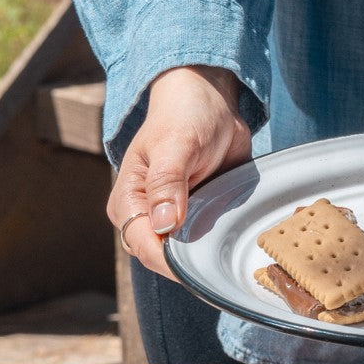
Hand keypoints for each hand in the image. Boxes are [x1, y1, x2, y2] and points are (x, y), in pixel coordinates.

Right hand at [109, 65, 251, 278]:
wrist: (209, 100)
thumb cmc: (184, 115)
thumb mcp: (175, 144)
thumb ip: (167, 182)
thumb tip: (163, 224)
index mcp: (128, 202)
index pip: (144, 247)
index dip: (171, 261)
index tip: (200, 262)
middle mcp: (145, 217)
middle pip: (163, 259)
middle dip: (191, 263)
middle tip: (223, 256)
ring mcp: (171, 221)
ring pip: (185, 257)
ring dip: (207, 256)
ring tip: (231, 248)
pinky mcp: (194, 220)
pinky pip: (205, 245)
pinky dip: (219, 246)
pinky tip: (235, 240)